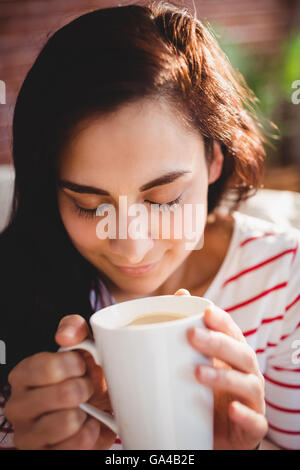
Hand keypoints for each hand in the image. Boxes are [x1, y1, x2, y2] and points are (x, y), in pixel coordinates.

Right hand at [4, 315, 115, 449]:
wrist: (95, 407)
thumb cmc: (84, 374)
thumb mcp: (82, 344)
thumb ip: (74, 329)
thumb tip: (65, 335)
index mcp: (23, 374)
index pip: (44, 368)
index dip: (73, 365)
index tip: (82, 365)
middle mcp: (19, 406)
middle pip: (63, 394)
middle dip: (85, 388)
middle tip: (86, 387)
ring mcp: (29, 434)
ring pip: (68, 422)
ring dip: (88, 412)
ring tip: (86, 408)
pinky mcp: (43, 454)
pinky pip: (74, 447)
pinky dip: (90, 435)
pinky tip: (88, 426)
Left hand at [174, 289, 267, 449]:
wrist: (217, 433)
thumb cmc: (207, 390)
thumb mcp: (197, 359)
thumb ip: (189, 330)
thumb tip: (180, 294)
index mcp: (235, 354)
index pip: (232, 332)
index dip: (222, 321)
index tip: (205, 312)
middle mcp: (248, 373)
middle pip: (241, 353)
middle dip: (218, 343)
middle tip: (192, 335)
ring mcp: (252, 399)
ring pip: (248, 384)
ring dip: (225, 377)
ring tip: (198, 373)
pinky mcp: (253, 427)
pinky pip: (255, 421)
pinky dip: (245, 415)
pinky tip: (233, 409)